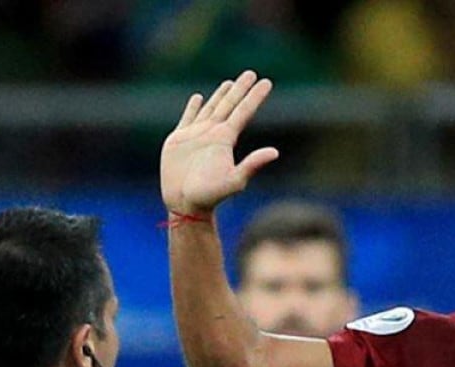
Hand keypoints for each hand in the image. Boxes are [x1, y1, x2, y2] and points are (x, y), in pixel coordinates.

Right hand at [160, 72, 281, 217]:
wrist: (184, 205)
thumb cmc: (209, 196)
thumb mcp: (233, 180)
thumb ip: (252, 165)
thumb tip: (275, 152)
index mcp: (226, 139)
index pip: (244, 111)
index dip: (255, 96)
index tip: (266, 82)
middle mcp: (213, 134)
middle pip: (230, 105)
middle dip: (240, 89)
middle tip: (251, 73)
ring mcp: (196, 136)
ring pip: (211, 109)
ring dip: (220, 95)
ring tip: (230, 83)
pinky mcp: (179, 140)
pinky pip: (187, 118)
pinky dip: (192, 107)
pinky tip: (197, 97)